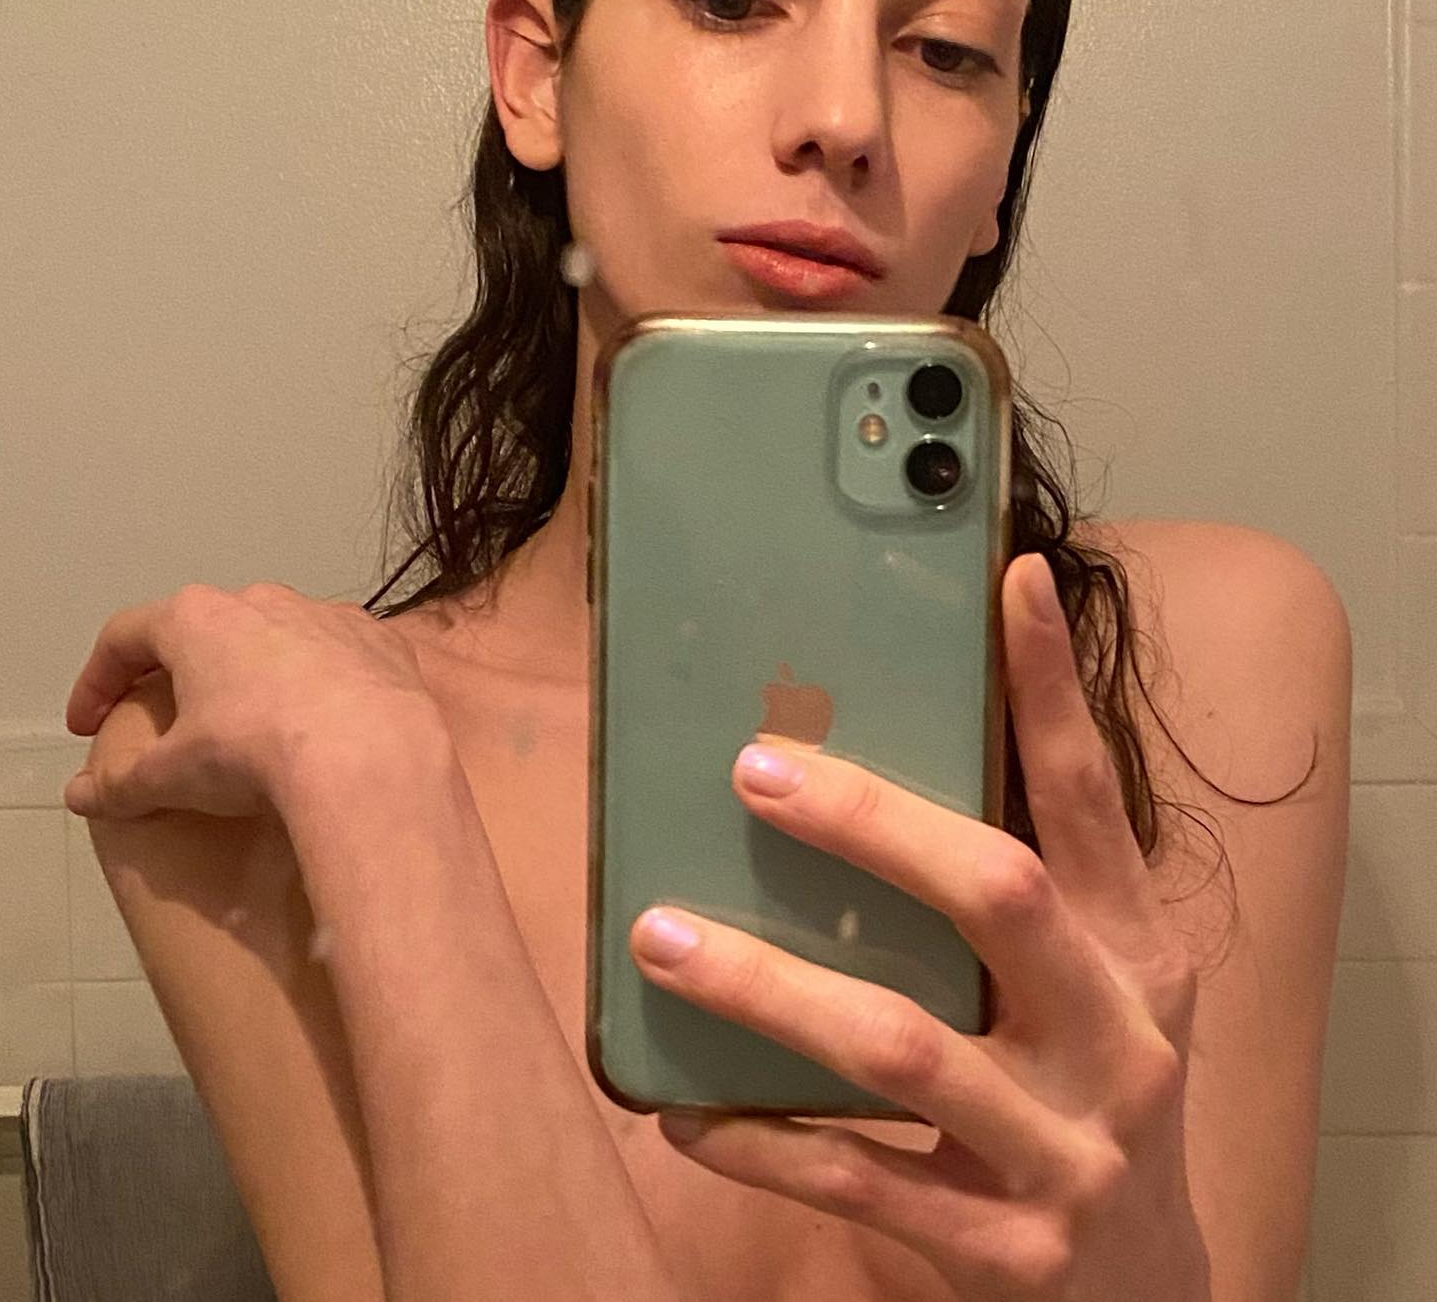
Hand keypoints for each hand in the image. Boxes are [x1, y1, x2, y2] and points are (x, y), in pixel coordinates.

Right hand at [62, 582, 441, 820]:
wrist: (370, 754)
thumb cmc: (256, 752)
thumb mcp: (172, 776)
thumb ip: (120, 784)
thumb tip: (82, 795)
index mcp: (198, 619)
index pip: (125, 637)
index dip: (97, 681)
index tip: (87, 724)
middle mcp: (263, 601)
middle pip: (205, 630)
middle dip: (181, 671)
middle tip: (167, 717)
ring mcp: (326, 615)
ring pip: (277, 638)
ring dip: (256, 675)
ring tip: (249, 724)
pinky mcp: (378, 640)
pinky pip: (338, 656)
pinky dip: (320, 684)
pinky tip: (320, 726)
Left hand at [628, 552, 1210, 1301]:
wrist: (1146, 1301)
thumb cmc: (1081, 1096)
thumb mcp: (1079, 988)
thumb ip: (1002, 899)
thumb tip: (858, 778)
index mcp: (1137, 951)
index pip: (1090, 796)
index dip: (1051, 688)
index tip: (1013, 577)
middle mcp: (1121, 1037)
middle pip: (997, 895)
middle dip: (872, 823)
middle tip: (753, 768)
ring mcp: (1069, 1151)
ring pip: (903, 1044)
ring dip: (768, 987)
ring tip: (661, 935)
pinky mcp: (1007, 1254)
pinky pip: (859, 1184)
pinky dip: (761, 1142)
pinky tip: (680, 1110)